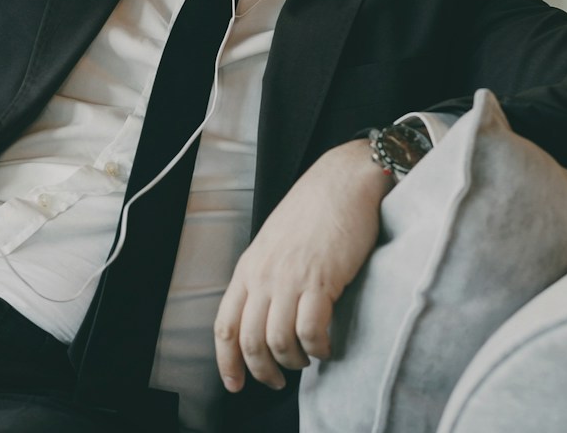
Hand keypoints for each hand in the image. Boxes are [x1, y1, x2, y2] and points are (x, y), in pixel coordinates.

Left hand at [214, 139, 390, 391]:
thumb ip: (266, 275)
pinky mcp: (321, 280)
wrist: (342, 182)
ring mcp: (290, 279)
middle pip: (249, 340)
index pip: (225, 325)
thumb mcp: (274, 242)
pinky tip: (327, 346)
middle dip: (261, 371)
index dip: (227, 361)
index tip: (234, 384)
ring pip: (278, 341)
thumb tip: (266, 312)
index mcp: (248, 268)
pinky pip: (311, 331)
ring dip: (293, 360)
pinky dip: (318, 348)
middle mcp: (263, 276)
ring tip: (307, 359)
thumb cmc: (313, 211)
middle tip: (277, 381)